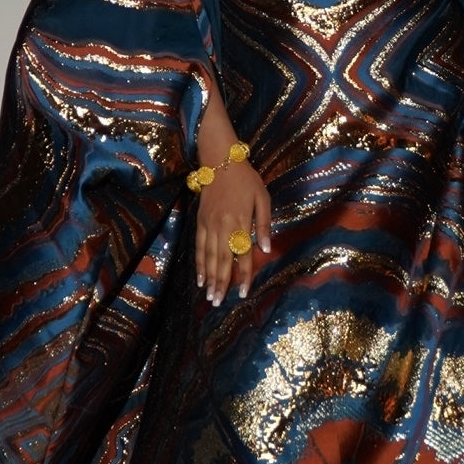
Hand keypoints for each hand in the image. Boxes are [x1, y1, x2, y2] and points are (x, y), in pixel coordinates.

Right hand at [192, 80, 270, 305]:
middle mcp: (222, 226)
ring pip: (208, 257)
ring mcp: (208, 225)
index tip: (242, 293)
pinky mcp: (200, 222)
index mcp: (240, 222)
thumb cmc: (246, 179)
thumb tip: (265, 249)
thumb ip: (264, 224)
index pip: (242, 255)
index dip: (242, 275)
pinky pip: (198, 247)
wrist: (220, 161)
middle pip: (222, 260)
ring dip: (209, 278)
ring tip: (209, 296)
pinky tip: (199, 276)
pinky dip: (198, 263)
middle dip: (221, 283)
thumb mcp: (263, 198)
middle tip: (219, 303)